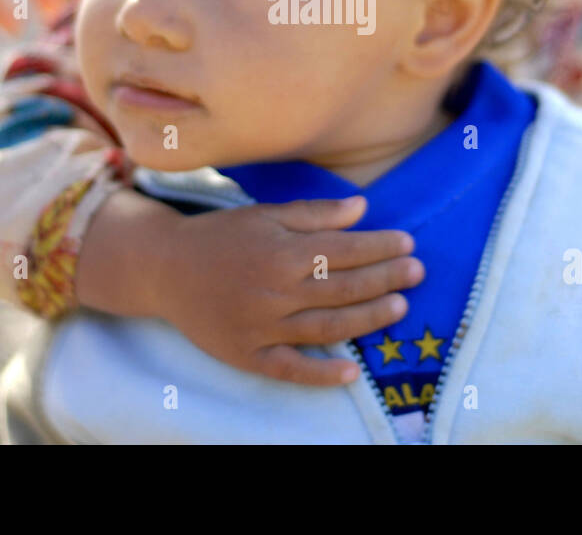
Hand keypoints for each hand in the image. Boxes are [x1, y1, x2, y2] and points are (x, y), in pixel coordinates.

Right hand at [155, 196, 423, 385]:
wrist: (164, 269)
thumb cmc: (221, 237)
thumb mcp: (265, 215)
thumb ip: (314, 214)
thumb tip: (363, 207)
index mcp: (280, 252)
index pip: (343, 251)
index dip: (380, 247)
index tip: (408, 243)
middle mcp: (273, 291)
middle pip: (343, 289)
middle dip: (386, 279)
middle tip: (417, 272)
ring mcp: (260, 327)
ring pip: (326, 328)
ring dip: (368, 319)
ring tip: (399, 308)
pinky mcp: (246, 355)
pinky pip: (290, 370)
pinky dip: (322, 374)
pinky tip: (352, 372)